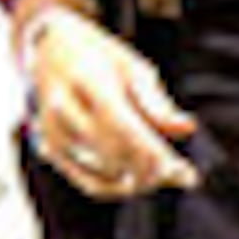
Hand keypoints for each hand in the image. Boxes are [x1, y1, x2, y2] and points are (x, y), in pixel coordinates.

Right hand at [20, 7, 196, 195]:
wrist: (51, 50)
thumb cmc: (103, 60)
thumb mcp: (134, 69)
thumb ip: (157, 103)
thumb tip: (188, 129)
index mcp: (87, 80)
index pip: (121, 125)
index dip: (152, 153)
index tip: (185, 172)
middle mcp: (63, 109)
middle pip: (113, 153)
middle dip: (151, 170)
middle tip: (182, 174)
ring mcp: (52, 132)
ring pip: (104, 175)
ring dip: (140, 181)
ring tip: (169, 176)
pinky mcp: (51, 150)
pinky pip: (90, 183)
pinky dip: (120, 189)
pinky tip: (142, 182)